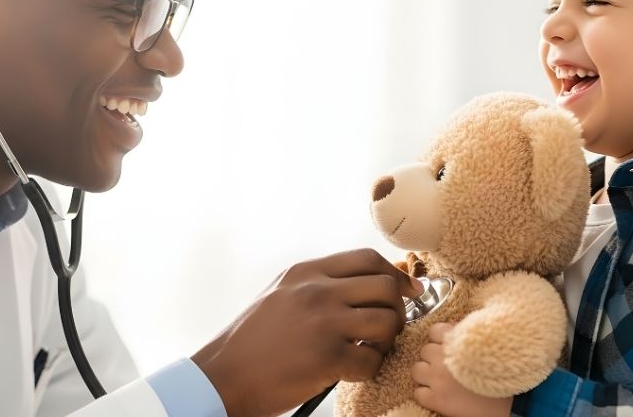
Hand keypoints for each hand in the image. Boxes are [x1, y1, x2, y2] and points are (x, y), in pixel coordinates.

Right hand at [191, 248, 423, 416]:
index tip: (409, 290)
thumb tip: (365, 283)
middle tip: (391, 326)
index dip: (395, 274)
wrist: (224, 374)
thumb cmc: (252, 340)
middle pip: (385, 287)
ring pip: (387, 322)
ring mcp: (323, 323)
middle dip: (398, 308)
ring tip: (373, 349)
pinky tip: (356, 370)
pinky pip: (372, 360)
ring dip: (389, 340)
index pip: (367, 258)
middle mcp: (318, 291)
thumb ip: (318, 284)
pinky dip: (372, 368)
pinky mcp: (327, 358)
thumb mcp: (282, 294)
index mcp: (307, 272)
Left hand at [412, 323, 512, 416]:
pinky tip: (439, 396)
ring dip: (426, 375)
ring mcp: (438, 379)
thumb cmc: (504, 372)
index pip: (434, 331)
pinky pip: (418, 393)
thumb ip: (469, 334)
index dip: (440, 339)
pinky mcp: (437, 400)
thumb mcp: (488, 345)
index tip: (447, 347)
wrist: (513, 403)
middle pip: (425, 350)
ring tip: (440, 381)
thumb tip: (456, 329)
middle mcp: (444, 357)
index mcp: (457, 341)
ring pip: (416, 370)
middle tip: (447, 367)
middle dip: (433, 358)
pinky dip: (426, 395)